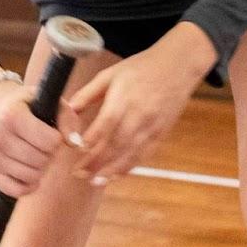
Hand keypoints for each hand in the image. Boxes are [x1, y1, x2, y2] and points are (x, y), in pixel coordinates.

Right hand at [0, 79, 81, 196]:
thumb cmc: (24, 105)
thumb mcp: (46, 100)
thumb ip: (67, 118)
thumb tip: (75, 144)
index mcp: (11, 115)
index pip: (51, 142)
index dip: (56, 138)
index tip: (49, 131)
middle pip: (42, 161)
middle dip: (48, 154)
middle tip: (40, 143)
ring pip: (31, 177)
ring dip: (39, 168)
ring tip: (32, 153)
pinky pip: (17, 191)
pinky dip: (28, 184)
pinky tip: (27, 170)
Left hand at [66, 23, 215, 185]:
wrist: (178, 66)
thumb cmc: (141, 68)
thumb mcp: (111, 73)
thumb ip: (89, 93)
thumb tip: (69, 109)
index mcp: (125, 98)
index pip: (106, 124)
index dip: (92, 140)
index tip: (77, 151)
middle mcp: (139, 115)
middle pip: (116, 144)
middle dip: (97, 162)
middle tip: (78, 174)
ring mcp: (152, 126)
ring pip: (131, 153)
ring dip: (112, 169)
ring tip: (95, 181)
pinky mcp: (162, 132)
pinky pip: (145, 154)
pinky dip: (130, 166)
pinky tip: (117, 175)